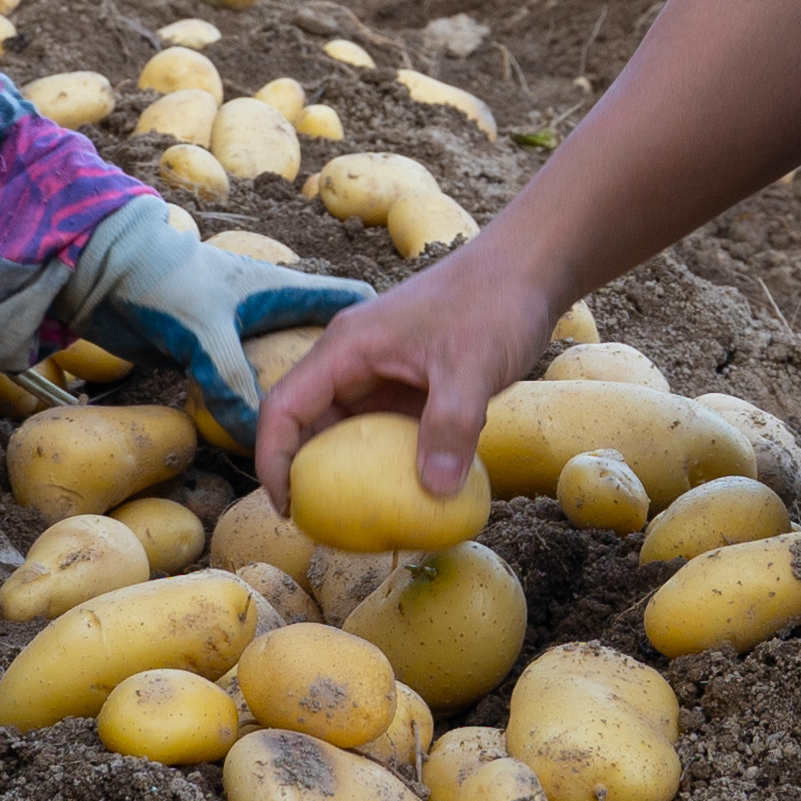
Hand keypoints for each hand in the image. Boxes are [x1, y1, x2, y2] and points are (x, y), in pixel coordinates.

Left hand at [47, 200, 369, 446]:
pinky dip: (267, 420)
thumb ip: (231, 382)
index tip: (418, 357)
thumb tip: (256, 442)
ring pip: (293, 378)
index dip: (384, 319)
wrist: (102, 271)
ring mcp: (244, 339)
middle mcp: (271, 315)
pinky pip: (254, 396)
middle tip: (384, 429)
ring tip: (343, 452)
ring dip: (312, 410)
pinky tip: (281, 451)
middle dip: (356, 385)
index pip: (347, 297)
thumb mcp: (203, 331)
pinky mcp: (215, 361)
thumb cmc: (160, 281)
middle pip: (327, 350)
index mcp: (283, 291)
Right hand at [251, 230, 564, 509]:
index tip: (287, 508)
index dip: (273, 459)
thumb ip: (451, 425)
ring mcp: (380, 371)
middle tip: (319, 528)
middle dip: (302, 474)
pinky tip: (403, 495)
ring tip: (355, 522)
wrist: (526, 272)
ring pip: (343, 428)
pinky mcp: (408, 383)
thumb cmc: (493, 304)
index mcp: (346, 348)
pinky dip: (382, 462)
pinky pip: (381, 429)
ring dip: (343, 471)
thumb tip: (433, 491)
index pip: (284, 407)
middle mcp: (353, 359)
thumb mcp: (472, 366)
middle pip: (305, 421)